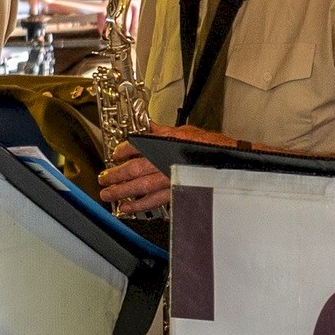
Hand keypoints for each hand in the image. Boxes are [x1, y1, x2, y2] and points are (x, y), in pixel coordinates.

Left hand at [94, 125, 239, 214]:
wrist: (231, 161)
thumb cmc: (212, 146)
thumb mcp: (185, 132)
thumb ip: (163, 131)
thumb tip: (148, 126)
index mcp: (165, 142)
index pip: (136, 145)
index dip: (122, 150)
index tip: (115, 154)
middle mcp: (164, 160)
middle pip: (133, 169)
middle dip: (115, 174)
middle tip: (103, 178)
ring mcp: (169, 178)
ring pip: (139, 186)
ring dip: (121, 191)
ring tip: (109, 195)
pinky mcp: (176, 191)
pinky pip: (154, 201)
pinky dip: (139, 205)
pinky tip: (128, 207)